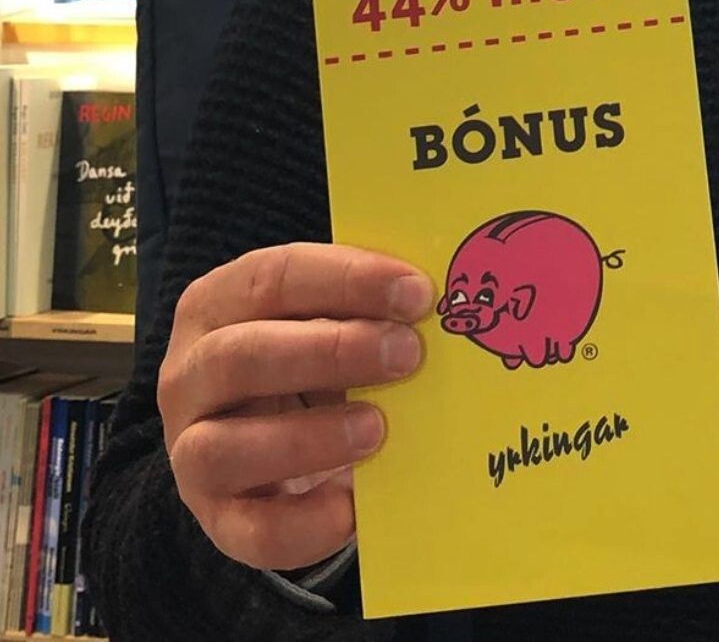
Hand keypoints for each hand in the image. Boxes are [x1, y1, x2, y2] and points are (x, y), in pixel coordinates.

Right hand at [158, 243, 431, 571]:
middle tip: (407, 354)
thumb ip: (367, 307)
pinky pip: (249, 532)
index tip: (416, 292)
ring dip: (308, 437)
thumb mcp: (328, 319)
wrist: (275, 443)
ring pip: (224, 448)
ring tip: (378, 428)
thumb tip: (437, 301)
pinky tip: (355, 507)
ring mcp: (190, 449)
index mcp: (218, 303)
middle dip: (331, 351)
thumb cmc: (309, 360)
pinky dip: (303, 524)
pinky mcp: (216, 517)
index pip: (274, 278)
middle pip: (241, 355)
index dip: (346, 280)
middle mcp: (190, 374)